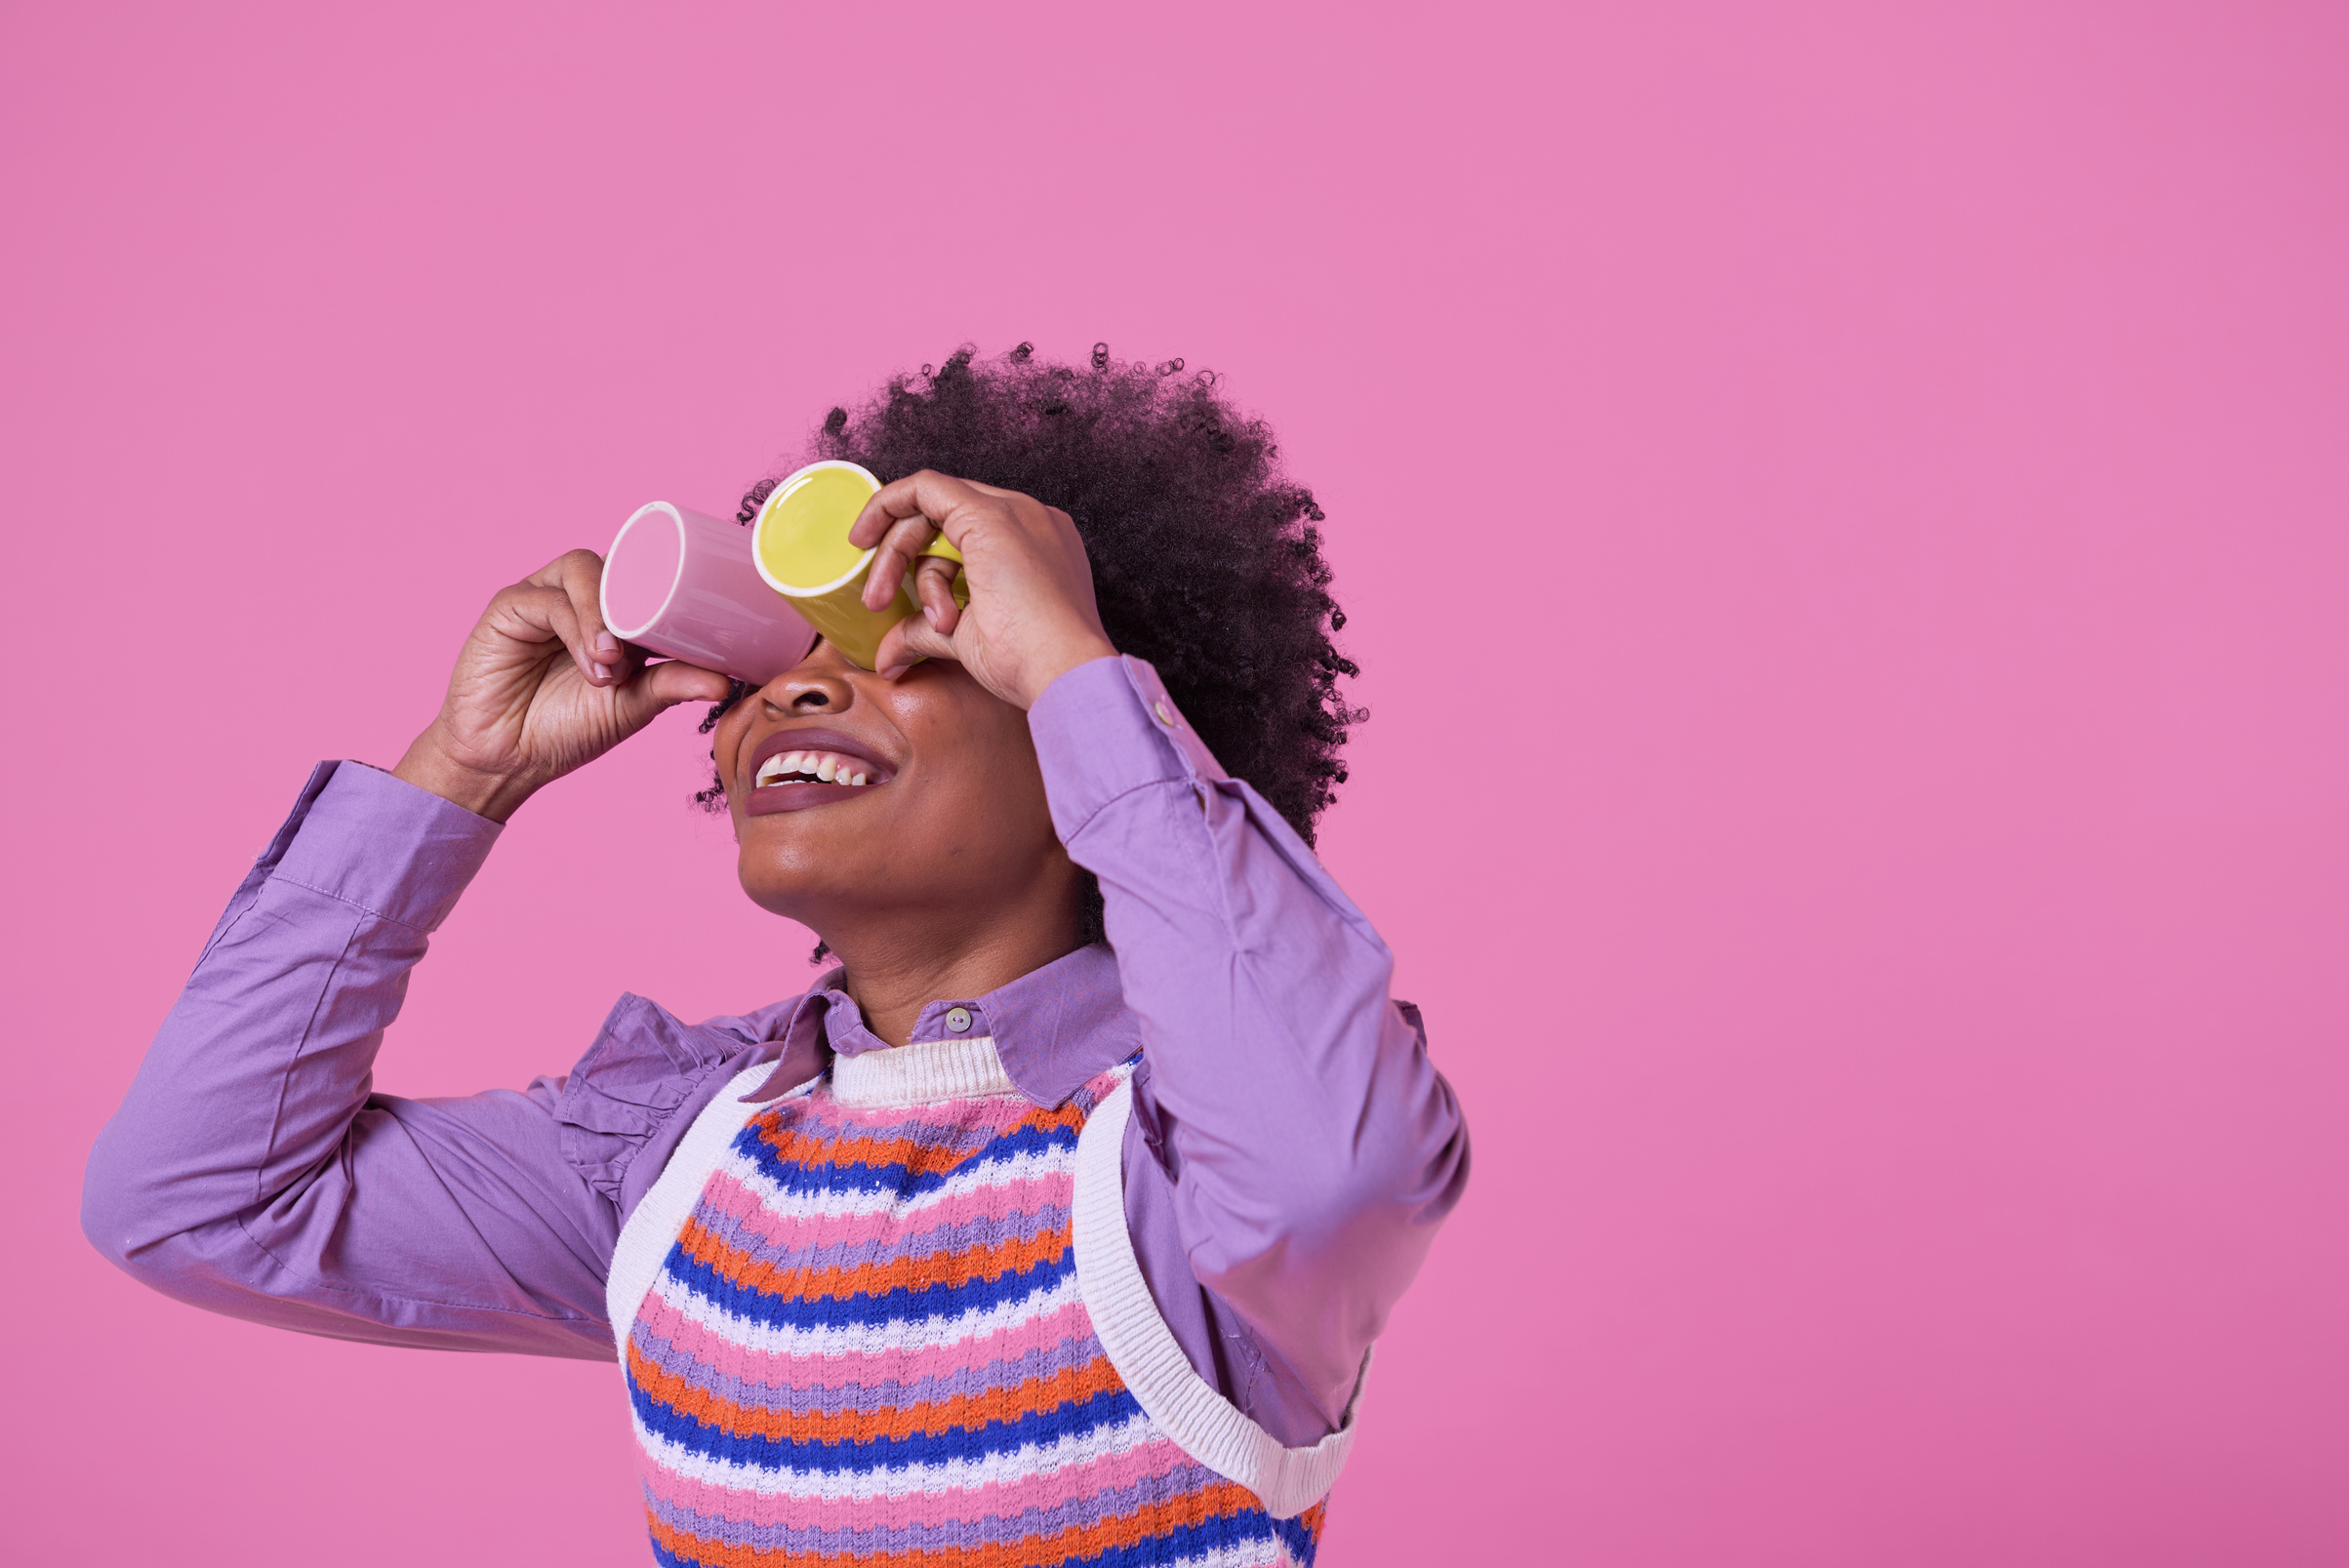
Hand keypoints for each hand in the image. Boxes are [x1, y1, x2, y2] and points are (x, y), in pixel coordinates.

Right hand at [393, 549, 731, 820]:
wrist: (508, 760)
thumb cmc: (567, 729)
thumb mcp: (633, 706)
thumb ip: (672, 685)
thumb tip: (726, 681)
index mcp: (614, 613)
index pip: (647, 577)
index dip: (676, 587)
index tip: (708, 618)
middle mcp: (580, 597)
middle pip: (617, 562)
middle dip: (641, 599)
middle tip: (650, 650)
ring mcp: (544, 597)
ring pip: (583, 568)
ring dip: (605, 613)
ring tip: (612, 663)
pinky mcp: (509, 607)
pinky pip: (547, 599)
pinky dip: (575, 627)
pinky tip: (591, 663)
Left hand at [849, 472, 1116, 708]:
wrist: (1063, 674)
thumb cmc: (1032, 665)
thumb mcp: (968, 640)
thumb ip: (926, 630)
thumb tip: (891, 653)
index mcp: (1035, 545)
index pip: (966, 532)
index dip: (923, 553)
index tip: (890, 587)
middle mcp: (1028, 519)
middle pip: (946, 517)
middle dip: (901, 556)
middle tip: (877, 602)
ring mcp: (1012, 512)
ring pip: (931, 509)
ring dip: (898, 561)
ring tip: (909, 614)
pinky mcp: (988, 515)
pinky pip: (925, 488)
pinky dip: (889, 505)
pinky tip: (865, 538)